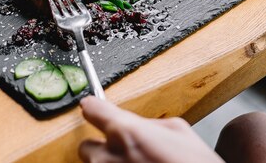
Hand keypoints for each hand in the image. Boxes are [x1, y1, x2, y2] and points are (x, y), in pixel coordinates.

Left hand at [79, 96, 222, 162]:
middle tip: (124, 152)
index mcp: (126, 132)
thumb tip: (137, 124)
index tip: (93, 107)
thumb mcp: (178, 130)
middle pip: (86, 147)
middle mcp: (109, 158)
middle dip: (103, 147)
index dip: (94, 107)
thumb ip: (148, 123)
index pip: (92, 109)